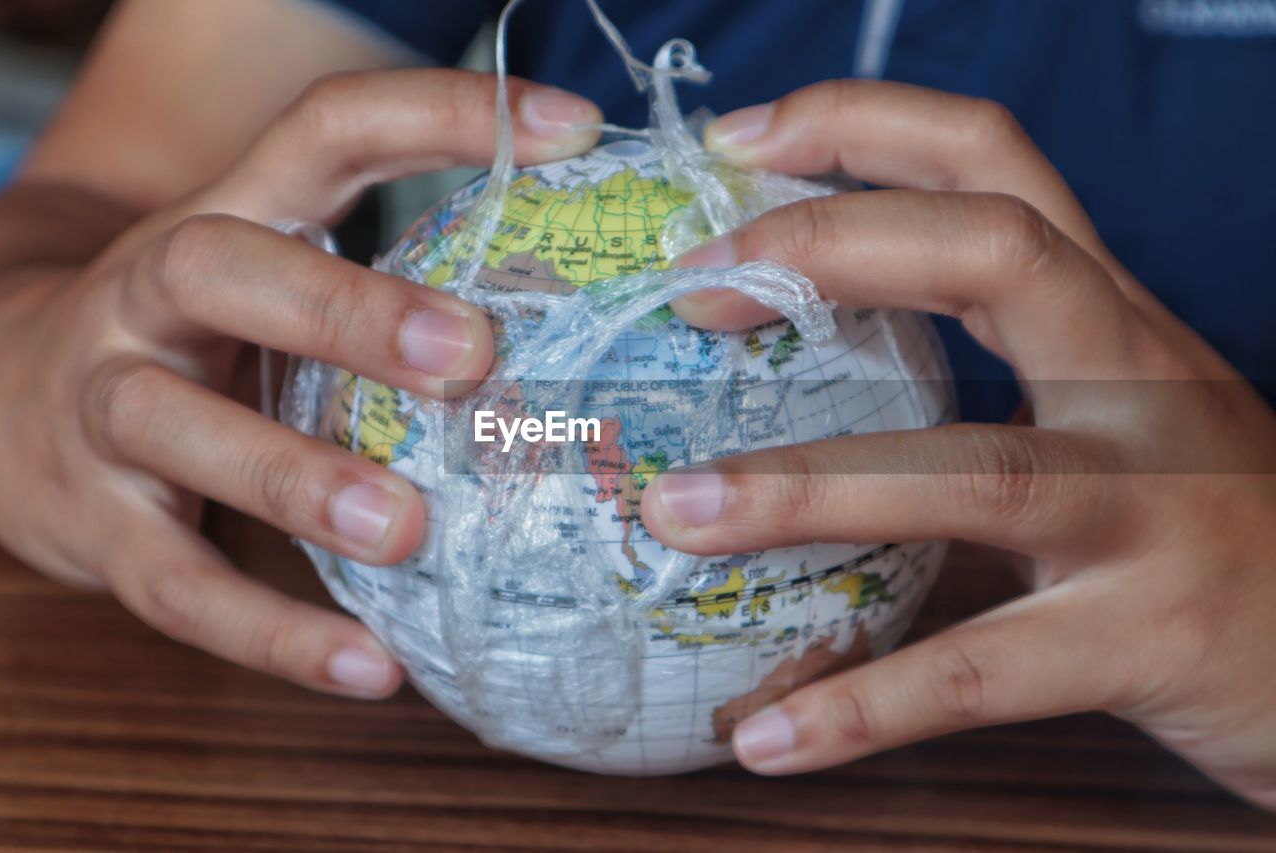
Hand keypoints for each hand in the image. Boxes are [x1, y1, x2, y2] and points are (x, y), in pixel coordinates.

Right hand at [0, 70, 600, 697]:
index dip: (444, 114)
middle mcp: (151, 297)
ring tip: (405, 528)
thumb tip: (577, 321)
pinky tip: (369, 668)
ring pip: (178, 427)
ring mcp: (106, 407)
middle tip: (469, 355)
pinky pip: (174, 584)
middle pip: (223, 269)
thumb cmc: (197, 337)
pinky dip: (272, 632)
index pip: (329, 128)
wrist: (4, 393)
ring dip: (295, 478)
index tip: (577, 131)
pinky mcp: (91, 523)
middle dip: (343, 310)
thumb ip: (388, 281)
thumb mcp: (276, 276)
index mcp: (228, 214)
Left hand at [640, 81, 1275, 807]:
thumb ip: (977, 386)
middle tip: (692, 288)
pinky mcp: (1145, 640)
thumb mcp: (1102, 419)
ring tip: (675, 514)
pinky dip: (864, 708)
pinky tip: (766, 740)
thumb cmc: (1198, 528)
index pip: (993, 164)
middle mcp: (1136, 386)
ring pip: (975, 471)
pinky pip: (984, 673)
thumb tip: (776, 393)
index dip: (864, 126)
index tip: (737, 142)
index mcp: (1106, 319)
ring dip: (803, 489)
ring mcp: (1149, 512)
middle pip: (998, 253)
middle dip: (831, 246)